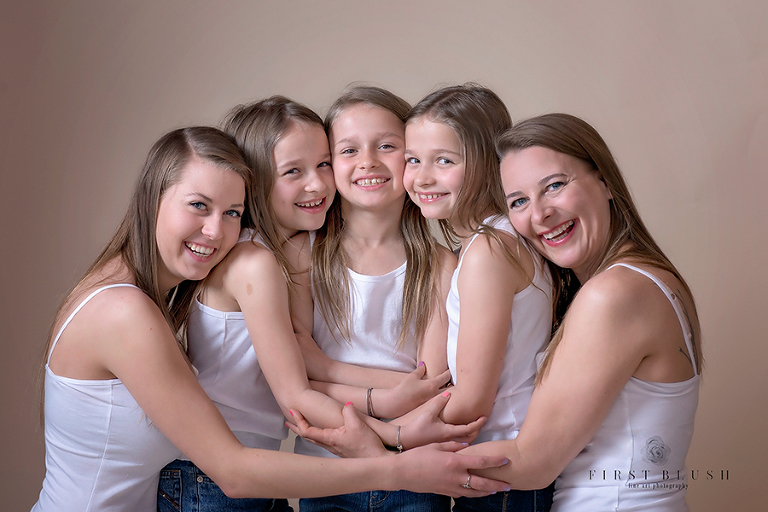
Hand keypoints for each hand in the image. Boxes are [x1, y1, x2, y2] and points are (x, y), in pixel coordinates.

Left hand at [286, 403, 387, 457]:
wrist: (377, 460)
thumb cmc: (367, 446)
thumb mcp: (357, 425)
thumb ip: (349, 411)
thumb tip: (345, 404)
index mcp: (329, 439)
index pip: (307, 430)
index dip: (298, 420)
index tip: (292, 411)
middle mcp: (329, 444)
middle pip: (307, 436)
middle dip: (296, 427)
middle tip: (288, 420)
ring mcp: (335, 447)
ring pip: (315, 438)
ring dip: (306, 430)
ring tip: (301, 424)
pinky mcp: (342, 448)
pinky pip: (325, 439)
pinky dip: (317, 433)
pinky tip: (323, 430)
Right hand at [378, 364, 451, 417]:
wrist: (398, 402)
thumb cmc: (405, 388)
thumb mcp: (412, 376)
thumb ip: (420, 370)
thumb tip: (424, 364)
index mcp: (432, 385)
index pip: (445, 377)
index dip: (449, 372)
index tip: (453, 368)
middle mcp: (434, 393)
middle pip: (449, 387)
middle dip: (452, 383)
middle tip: (456, 378)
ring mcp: (432, 400)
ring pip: (444, 394)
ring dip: (448, 390)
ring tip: (451, 386)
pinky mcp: (428, 405)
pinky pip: (438, 399)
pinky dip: (441, 395)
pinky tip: (441, 394)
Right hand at [395, 442, 509, 497]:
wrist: (402, 473)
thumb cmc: (417, 456)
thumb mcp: (436, 445)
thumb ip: (453, 445)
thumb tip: (466, 445)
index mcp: (454, 462)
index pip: (480, 462)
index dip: (494, 461)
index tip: (505, 460)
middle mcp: (455, 476)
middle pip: (481, 483)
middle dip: (496, 484)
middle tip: (508, 485)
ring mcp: (450, 486)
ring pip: (473, 492)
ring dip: (487, 492)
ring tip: (497, 490)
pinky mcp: (444, 492)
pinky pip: (462, 494)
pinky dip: (472, 494)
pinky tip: (476, 492)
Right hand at [398, 391, 485, 448]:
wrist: (405, 441)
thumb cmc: (417, 428)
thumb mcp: (428, 413)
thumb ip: (439, 402)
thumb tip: (449, 392)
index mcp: (449, 432)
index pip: (468, 428)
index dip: (478, 423)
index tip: (484, 417)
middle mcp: (449, 440)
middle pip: (469, 438)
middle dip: (477, 431)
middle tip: (482, 424)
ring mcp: (445, 445)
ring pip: (463, 444)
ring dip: (471, 438)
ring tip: (476, 430)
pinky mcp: (440, 446)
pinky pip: (456, 446)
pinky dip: (463, 442)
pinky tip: (462, 440)